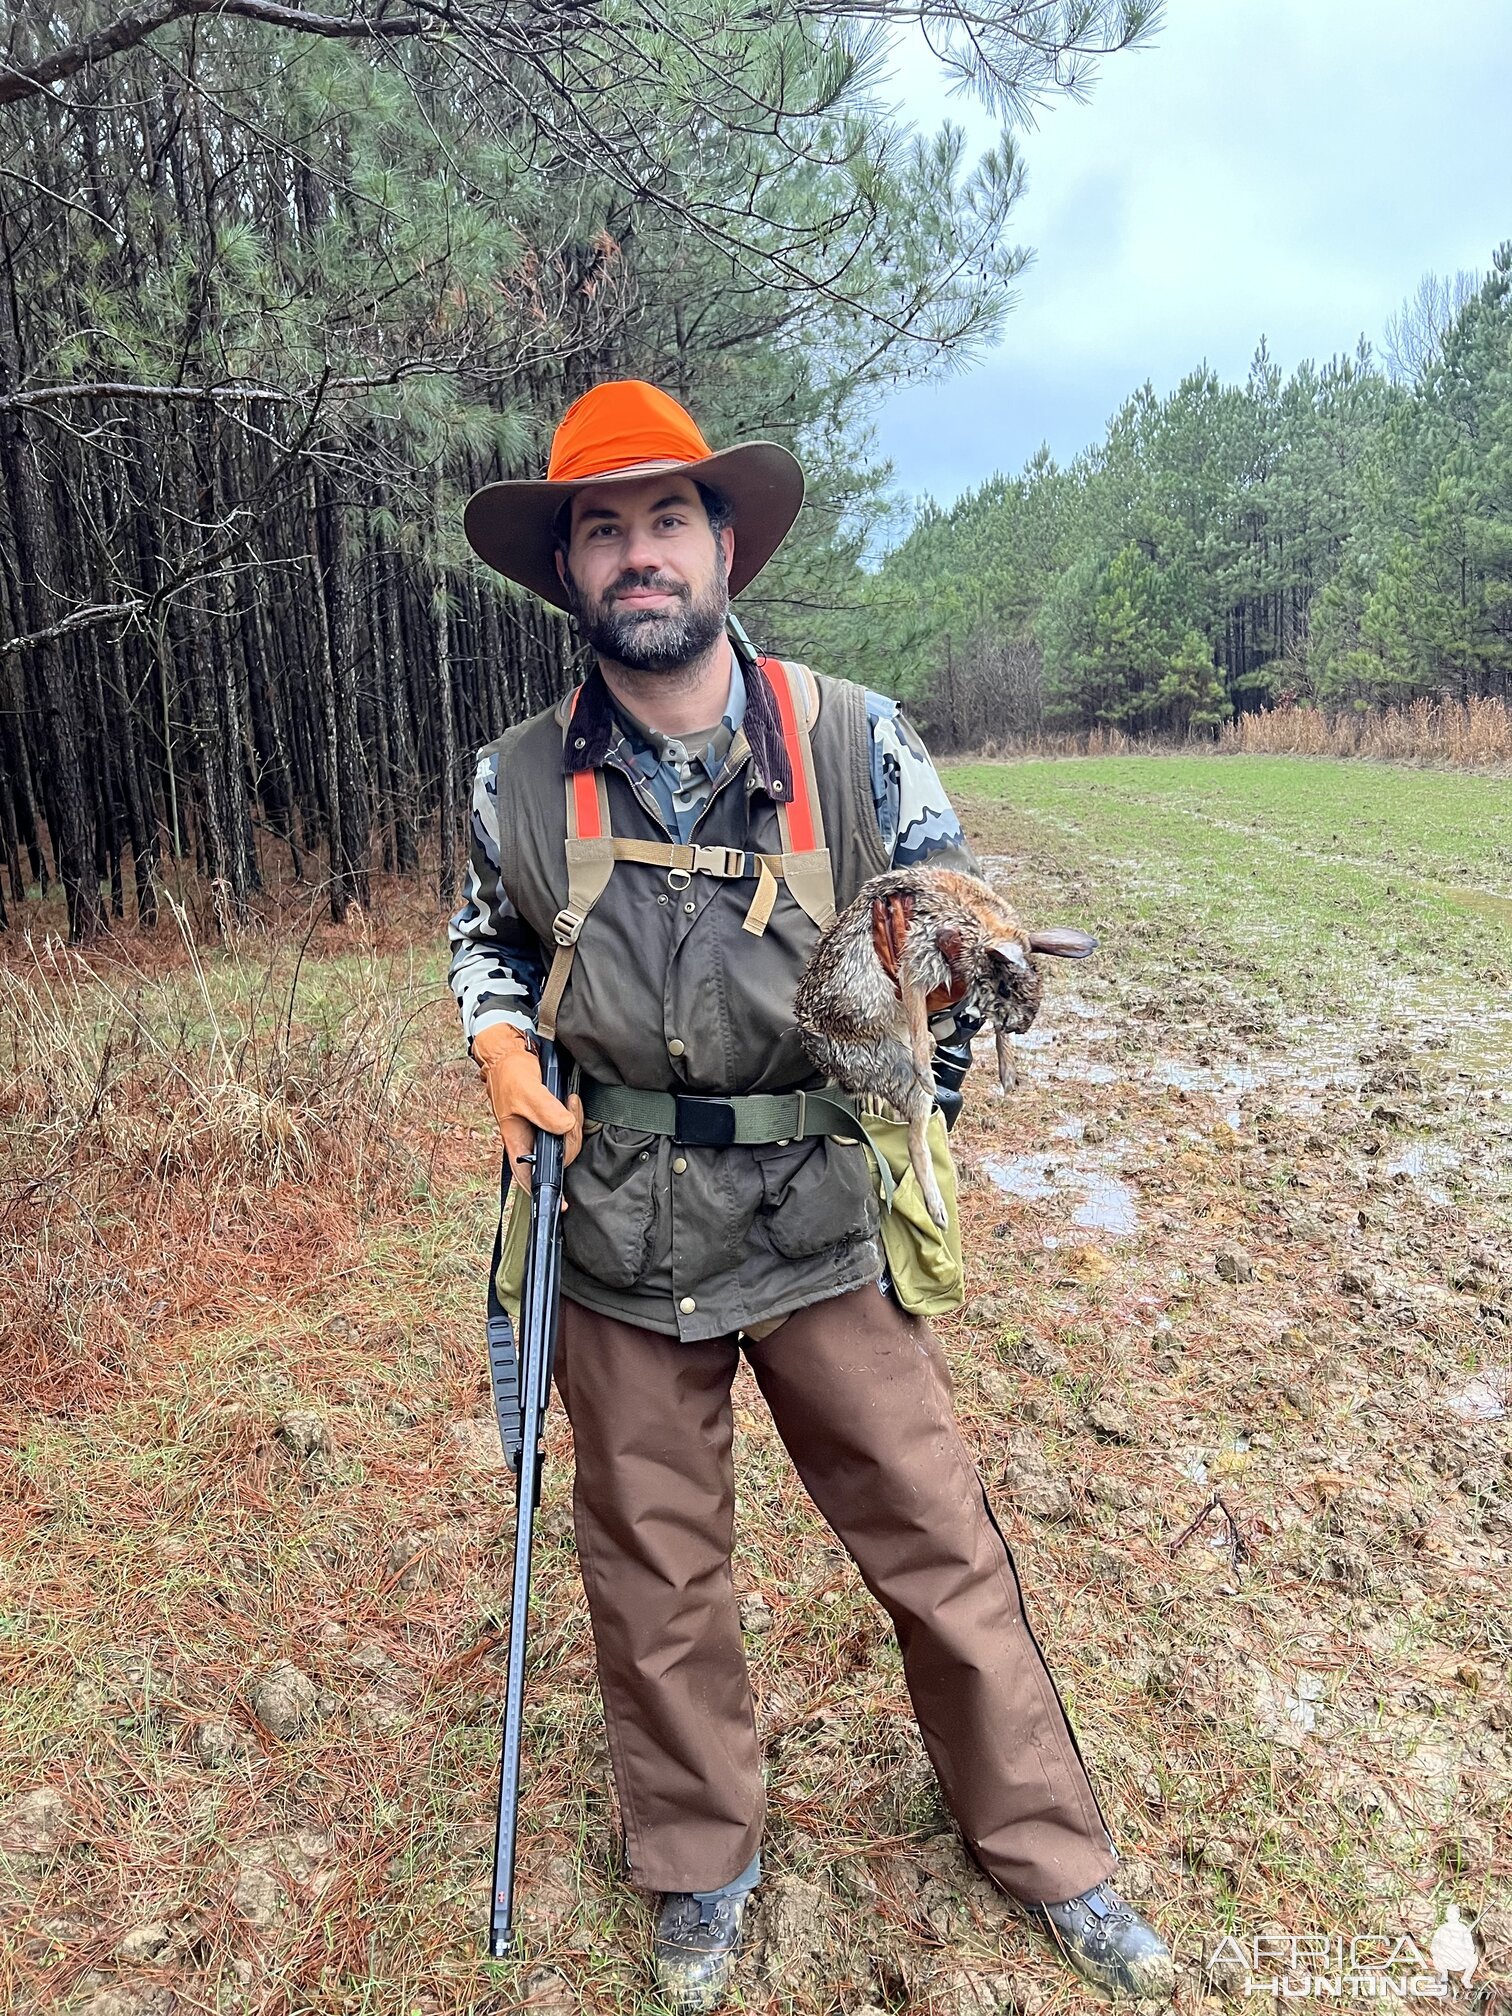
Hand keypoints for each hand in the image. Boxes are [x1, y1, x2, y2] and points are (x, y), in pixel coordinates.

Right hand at [471, 1024, 583, 1192]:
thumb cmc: (510, 1071)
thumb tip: (565, 1126)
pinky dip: (574, 1116)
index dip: (544, 1191)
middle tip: (571, 1112)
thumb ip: (544, 1110)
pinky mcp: (552, 1116)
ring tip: (571, 1102)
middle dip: (570, 1140)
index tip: (562, 1203)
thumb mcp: (526, 1090)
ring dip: (573, 1124)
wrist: (509, 1049)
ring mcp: (541, 1128)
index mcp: (516, 1140)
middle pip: (557, 1158)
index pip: (529, 1175)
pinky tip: (572, 1103)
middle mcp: (529, 1138)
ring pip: (564, 1142)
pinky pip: (568, 1126)